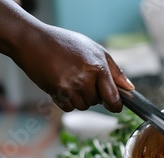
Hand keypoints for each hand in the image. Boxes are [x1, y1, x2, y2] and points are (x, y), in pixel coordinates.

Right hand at [12, 25, 133, 112]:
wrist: (34, 42)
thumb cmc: (66, 44)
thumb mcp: (95, 50)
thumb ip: (114, 71)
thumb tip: (129, 88)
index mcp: (99, 67)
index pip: (113, 98)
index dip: (115, 105)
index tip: (114, 105)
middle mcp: (85, 78)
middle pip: (97, 102)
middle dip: (93, 94)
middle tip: (83, 78)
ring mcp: (70, 87)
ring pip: (83, 106)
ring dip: (80, 98)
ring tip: (71, 80)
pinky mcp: (56, 93)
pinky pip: (68, 108)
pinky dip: (67, 101)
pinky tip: (62, 86)